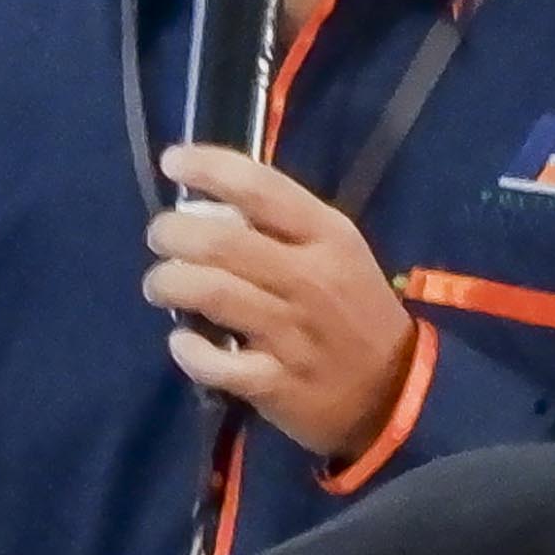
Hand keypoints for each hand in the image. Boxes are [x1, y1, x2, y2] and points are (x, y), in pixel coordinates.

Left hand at [148, 147, 418, 471]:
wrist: (395, 393)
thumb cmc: (354, 311)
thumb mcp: (338, 254)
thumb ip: (283, 228)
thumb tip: (206, 206)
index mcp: (328, 236)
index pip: (260, 186)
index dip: (208, 167)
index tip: (172, 162)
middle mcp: (309, 278)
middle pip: (222, 242)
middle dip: (172, 233)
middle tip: (160, 238)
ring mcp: (293, 333)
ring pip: (212, 293)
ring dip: (168, 282)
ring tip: (159, 285)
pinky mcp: (277, 383)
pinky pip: (216, 363)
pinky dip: (188, 350)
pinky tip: (182, 341)